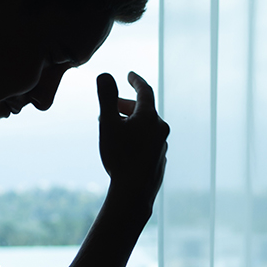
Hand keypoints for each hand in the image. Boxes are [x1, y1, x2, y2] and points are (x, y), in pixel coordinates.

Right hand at [96, 72, 168, 202]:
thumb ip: (106, 97)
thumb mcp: (107, 124)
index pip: (144, 91)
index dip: (136, 81)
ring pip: (146, 127)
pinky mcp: (159, 159)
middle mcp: (160, 128)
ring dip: (130, 123)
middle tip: (109, 109)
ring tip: (114, 130)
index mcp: (149, 117)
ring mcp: (162, 145)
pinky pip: (148, 141)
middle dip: (126, 106)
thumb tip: (104, 74)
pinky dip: (137, 138)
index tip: (129, 75)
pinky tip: (126, 147)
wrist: (134, 192)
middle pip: (144, 110)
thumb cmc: (119, 157)